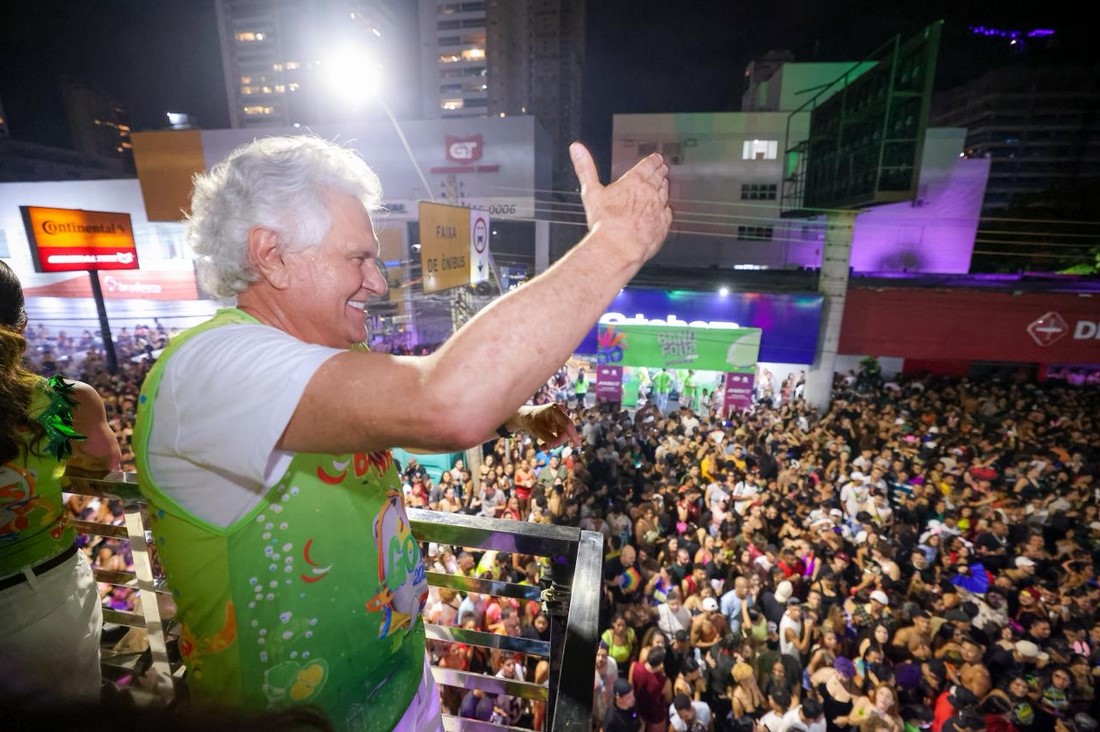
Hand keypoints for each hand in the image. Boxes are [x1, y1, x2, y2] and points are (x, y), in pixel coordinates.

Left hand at [509, 403, 579, 447]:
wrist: (525, 418)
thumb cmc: (530, 421)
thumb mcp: (537, 430)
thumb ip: (547, 438)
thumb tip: (556, 445)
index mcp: (555, 409)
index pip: (567, 423)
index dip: (573, 434)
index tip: (577, 443)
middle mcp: (560, 412)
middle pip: (566, 430)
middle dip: (558, 441)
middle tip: (546, 448)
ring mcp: (561, 418)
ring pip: (564, 435)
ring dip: (554, 442)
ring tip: (543, 447)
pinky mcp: (560, 424)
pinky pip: (561, 436)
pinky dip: (553, 441)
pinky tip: (544, 446)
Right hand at [570, 141, 671, 262]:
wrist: (619, 246)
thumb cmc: (605, 222)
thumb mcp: (590, 191)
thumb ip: (585, 168)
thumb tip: (576, 149)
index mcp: (634, 181)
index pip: (648, 165)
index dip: (653, 160)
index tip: (656, 158)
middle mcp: (650, 192)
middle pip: (659, 177)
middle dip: (660, 172)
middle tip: (662, 168)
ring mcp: (659, 208)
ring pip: (665, 193)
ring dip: (664, 187)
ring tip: (663, 185)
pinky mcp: (663, 224)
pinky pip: (668, 212)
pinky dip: (667, 208)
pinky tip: (665, 209)